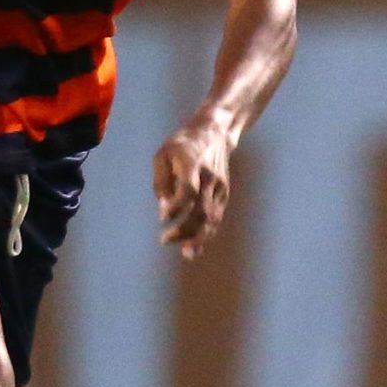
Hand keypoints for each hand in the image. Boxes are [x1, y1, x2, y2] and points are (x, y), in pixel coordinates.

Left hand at [153, 112, 232, 259]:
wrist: (214, 133)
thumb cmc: (182, 145)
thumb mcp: (162, 155)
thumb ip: (161, 182)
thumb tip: (164, 211)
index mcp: (192, 163)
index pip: (188, 190)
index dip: (176, 207)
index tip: (163, 218)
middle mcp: (210, 177)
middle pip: (201, 209)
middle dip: (184, 229)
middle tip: (164, 239)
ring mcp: (220, 187)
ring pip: (211, 218)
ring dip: (197, 237)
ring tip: (184, 252)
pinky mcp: (224, 194)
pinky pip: (215, 218)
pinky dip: (205, 234)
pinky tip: (193, 247)